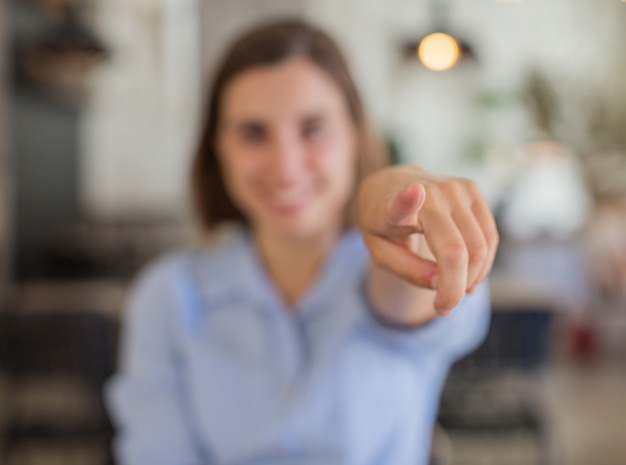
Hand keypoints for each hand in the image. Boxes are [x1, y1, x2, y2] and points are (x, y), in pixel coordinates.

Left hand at [357, 165, 498, 315]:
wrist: (391, 186)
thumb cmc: (384, 225)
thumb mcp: (381, 253)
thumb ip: (407, 270)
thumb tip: (440, 283)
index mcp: (392, 206)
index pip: (402, 203)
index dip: (408, 200)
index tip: (415, 190)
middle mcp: (429, 191)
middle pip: (457, 249)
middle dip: (454, 288)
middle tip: (442, 308)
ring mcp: (455, 187)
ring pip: (480, 246)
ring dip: (472, 277)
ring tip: (452, 291)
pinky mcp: (472, 189)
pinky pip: (489, 236)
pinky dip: (482, 263)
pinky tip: (466, 274)